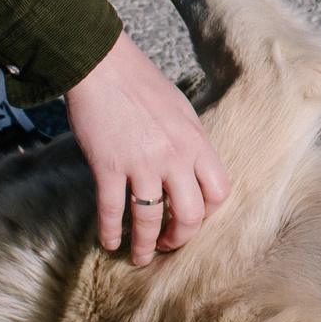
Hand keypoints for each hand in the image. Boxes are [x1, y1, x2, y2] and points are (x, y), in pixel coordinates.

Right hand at [62, 33, 231, 263]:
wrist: (101, 65)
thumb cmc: (141, 84)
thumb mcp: (181, 111)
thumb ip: (189, 144)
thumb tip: (192, 173)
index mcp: (196, 141)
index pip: (218, 192)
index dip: (208, 213)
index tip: (192, 219)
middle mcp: (174, 156)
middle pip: (190, 215)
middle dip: (180, 238)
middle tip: (168, 245)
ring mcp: (141, 162)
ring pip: (150, 219)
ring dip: (145, 245)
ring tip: (139, 256)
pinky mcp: (108, 165)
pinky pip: (112, 210)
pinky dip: (111, 232)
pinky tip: (109, 242)